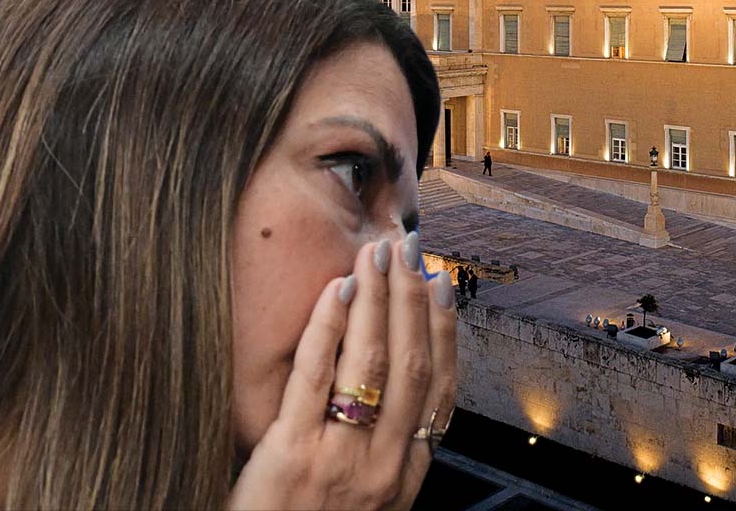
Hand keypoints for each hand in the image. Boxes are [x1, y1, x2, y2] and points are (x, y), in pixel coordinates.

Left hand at [230, 232, 457, 509]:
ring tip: (376, 255)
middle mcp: (384, 463)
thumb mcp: (372, 502)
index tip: (443, 285)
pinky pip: (315, 375)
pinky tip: (337, 288)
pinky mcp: (291, 452)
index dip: (444, 330)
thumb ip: (389, 453)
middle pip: (409, 364)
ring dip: (378, 300)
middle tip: (407, 251)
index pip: (438, 387)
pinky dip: (329, 325)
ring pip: (370, 362)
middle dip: (411, 300)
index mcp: (407, 473)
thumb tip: (397, 387)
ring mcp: (340, 457)